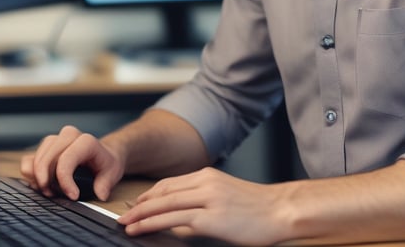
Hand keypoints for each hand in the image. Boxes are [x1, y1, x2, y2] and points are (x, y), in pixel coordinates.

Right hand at [20, 125, 123, 200]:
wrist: (103, 153)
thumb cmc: (106, 163)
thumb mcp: (112, 172)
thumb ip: (105, 183)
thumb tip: (100, 194)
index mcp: (85, 141)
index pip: (66, 161)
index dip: (65, 182)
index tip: (73, 196)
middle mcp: (68, 135)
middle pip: (47, 160)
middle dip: (46, 181)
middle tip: (53, 196)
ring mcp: (55, 139)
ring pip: (37, 159)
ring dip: (38, 179)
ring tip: (49, 192)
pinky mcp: (45, 146)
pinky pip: (30, 158)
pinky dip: (30, 174)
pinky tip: (39, 184)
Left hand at [117, 167, 290, 244]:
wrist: (281, 210)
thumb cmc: (258, 207)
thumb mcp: (226, 194)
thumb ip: (203, 200)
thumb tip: (180, 218)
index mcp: (208, 175)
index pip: (169, 183)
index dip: (149, 194)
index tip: (135, 203)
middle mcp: (205, 183)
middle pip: (163, 192)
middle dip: (139, 204)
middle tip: (122, 215)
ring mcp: (208, 200)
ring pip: (165, 205)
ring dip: (141, 215)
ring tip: (125, 224)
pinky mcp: (212, 218)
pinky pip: (175, 220)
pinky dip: (154, 224)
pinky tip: (142, 229)